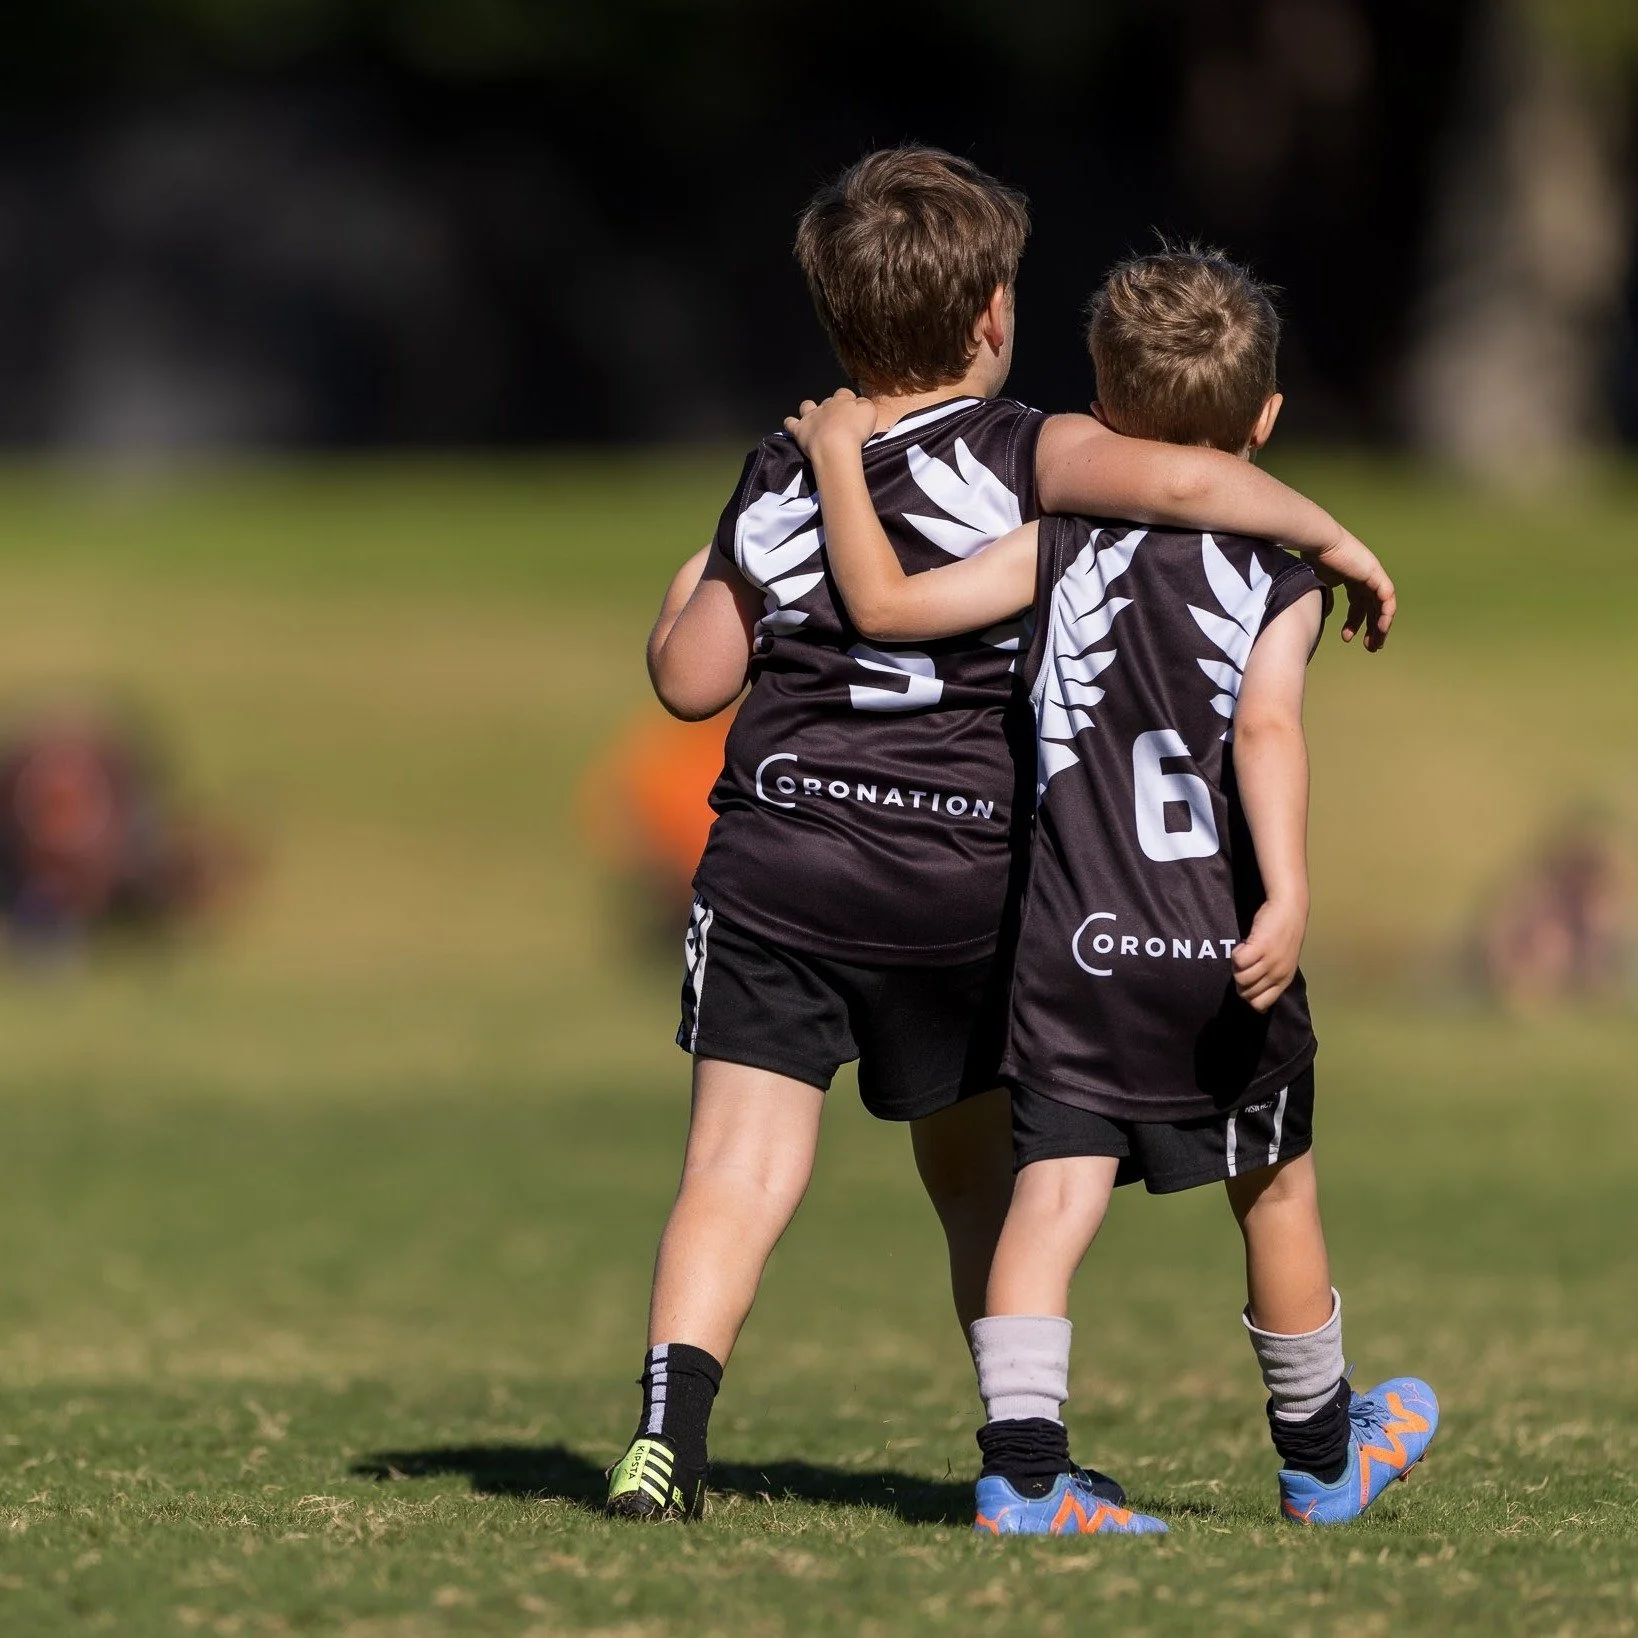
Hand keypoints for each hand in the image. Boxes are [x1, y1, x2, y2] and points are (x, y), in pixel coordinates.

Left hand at [784, 388, 877, 461]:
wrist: (836, 447)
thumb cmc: (855, 430)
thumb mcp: (869, 412)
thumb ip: (865, 404)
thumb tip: (860, 403)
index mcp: (842, 400)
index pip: (844, 393)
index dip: (848, 400)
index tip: (853, 410)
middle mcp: (825, 406)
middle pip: (827, 401)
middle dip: (831, 408)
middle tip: (838, 421)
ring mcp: (811, 417)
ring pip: (807, 406)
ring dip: (809, 409)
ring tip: (813, 417)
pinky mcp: (800, 430)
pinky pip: (791, 423)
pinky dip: (790, 423)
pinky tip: (792, 425)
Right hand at [1232, 897, 1307, 1012]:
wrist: (1289, 909)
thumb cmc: (1284, 934)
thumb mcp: (1283, 963)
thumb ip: (1272, 981)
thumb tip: (1259, 1008)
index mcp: (1284, 980)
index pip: (1260, 1004)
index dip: (1248, 995)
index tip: (1248, 980)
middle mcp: (1278, 973)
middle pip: (1246, 993)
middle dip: (1240, 980)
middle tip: (1246, 963)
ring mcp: (1270, 961)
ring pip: (1241, 978)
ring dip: (1236, 967)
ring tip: (1245, 953)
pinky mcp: (1260, 947)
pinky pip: (1238, 961)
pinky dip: (1236, 953)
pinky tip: (1243, 945)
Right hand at [1311, 530, 1394, 650]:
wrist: (1318, 542)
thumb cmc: (1312, 559)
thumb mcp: (1319, 584)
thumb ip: (1325, 598)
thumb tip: (1327, 613)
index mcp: (1352, 577)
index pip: (1359, 603)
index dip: (1355, 622)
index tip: (1348, 638)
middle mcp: (1365, 576)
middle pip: (1373, 607)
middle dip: (1371, 628)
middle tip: (1370, 647)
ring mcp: (1373, 574)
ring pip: (1383, 606)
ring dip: (1380, 626)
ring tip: (1375, 644)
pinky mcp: (1376, 574)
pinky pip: (1387, 599)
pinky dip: (1385, 615)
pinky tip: (1380, 629)